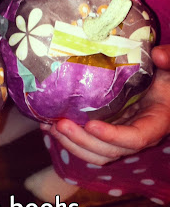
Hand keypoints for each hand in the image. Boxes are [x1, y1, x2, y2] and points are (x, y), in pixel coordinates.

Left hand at [41, 45, 169, 164]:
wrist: (159, 88)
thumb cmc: (165, 78)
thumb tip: (158, 53)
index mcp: (155, 123)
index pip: (135, 138)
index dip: (112, 136)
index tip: (90, 124)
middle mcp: (136, 137)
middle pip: (109, 151)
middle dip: (82, 140)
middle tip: (59, 124)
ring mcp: (119, 138)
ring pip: (95, 153)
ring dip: (71, 143)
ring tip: (50, 127)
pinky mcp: (106, 133)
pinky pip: (87, 144)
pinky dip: (68, 139)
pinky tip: (49, 126)